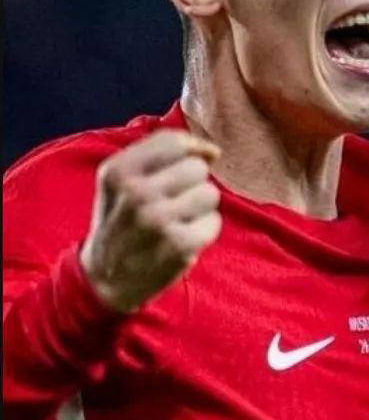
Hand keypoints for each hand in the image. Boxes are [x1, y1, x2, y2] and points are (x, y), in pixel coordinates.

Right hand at [80, 129, 221, 311]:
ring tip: (177, 220)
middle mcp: (136, 193)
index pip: (175, 142)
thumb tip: (213, 151)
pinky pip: (214, 221)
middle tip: (172, 202)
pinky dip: (203, 230)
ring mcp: (157, 220)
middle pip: (197, 168)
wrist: (104, 277)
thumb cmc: (122, 219)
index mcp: (119, 171)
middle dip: (192, 183)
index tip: (185, 167)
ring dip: (199, 207)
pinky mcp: (178, 245)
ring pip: (210, 193)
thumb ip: (163, 153)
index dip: (190, 151)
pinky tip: (182, 238)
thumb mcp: (123, 179)